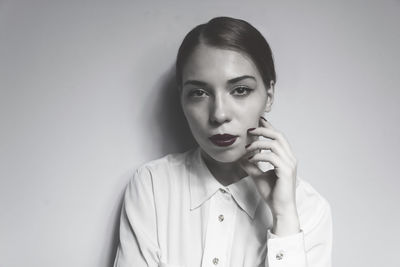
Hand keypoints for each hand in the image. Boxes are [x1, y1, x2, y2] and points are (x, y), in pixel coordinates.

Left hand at [239, 116, 299, 235]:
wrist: (281, 209)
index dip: (268, 127)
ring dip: (259, 143)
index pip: (278, 137)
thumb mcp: (258, 176)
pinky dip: (259, 156)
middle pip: (278, 136)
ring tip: (247, 148)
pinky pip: (272, 157)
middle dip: (263, 130)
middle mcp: (290, 158)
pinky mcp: (286, 171)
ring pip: (275, 144)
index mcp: (286, 158)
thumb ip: (252, 165)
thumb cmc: (273, 194)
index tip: (257, 120)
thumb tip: (241, 158)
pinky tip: (250, 159)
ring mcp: (289, 164)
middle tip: (249, 130)